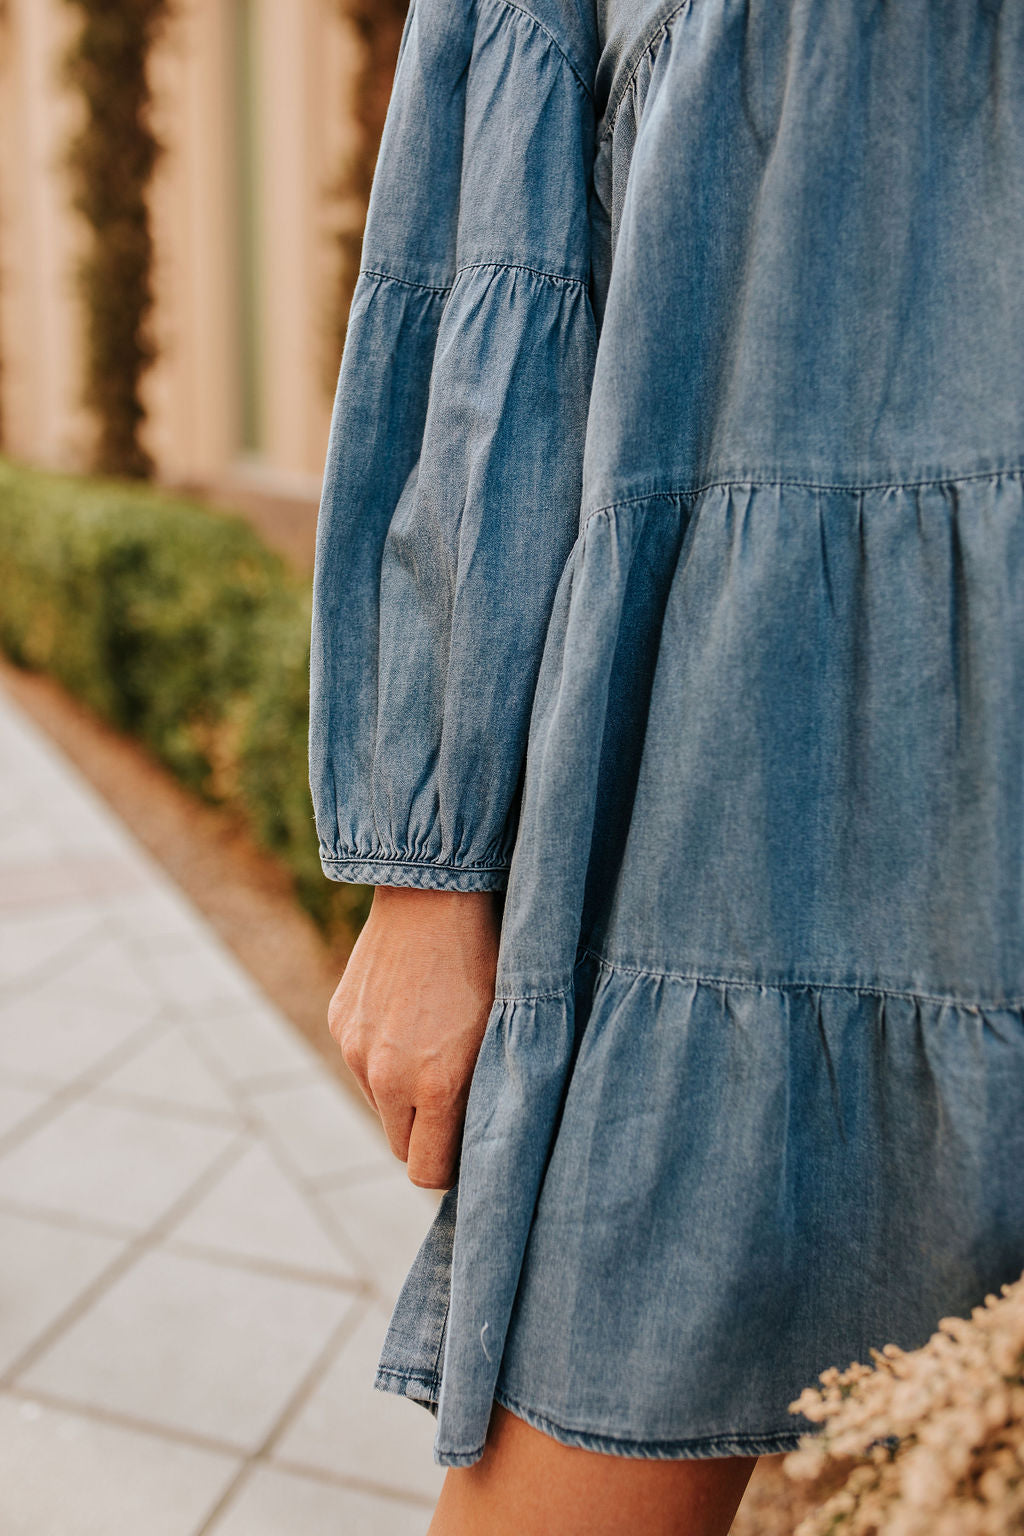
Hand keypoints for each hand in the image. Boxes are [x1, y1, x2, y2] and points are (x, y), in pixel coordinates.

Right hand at [328, 885, 500, 1188]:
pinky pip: (362, 1062)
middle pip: (400, 1146)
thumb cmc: (487, 961)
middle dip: (427, 1135)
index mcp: (436, 1086)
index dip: (449, 1168)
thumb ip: (487, 1098)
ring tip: (436, 1046)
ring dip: (403, 1093)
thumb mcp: (505, 1034)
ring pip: (379, 1103)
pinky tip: (412, 1015)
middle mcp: (387, 1075)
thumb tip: (484, 1146)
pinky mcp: (341, 1021)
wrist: (435, 893)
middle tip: (458, 1101)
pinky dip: (384, 1055)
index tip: (469, 1147)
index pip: (427, 1172)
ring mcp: (357, 1047)